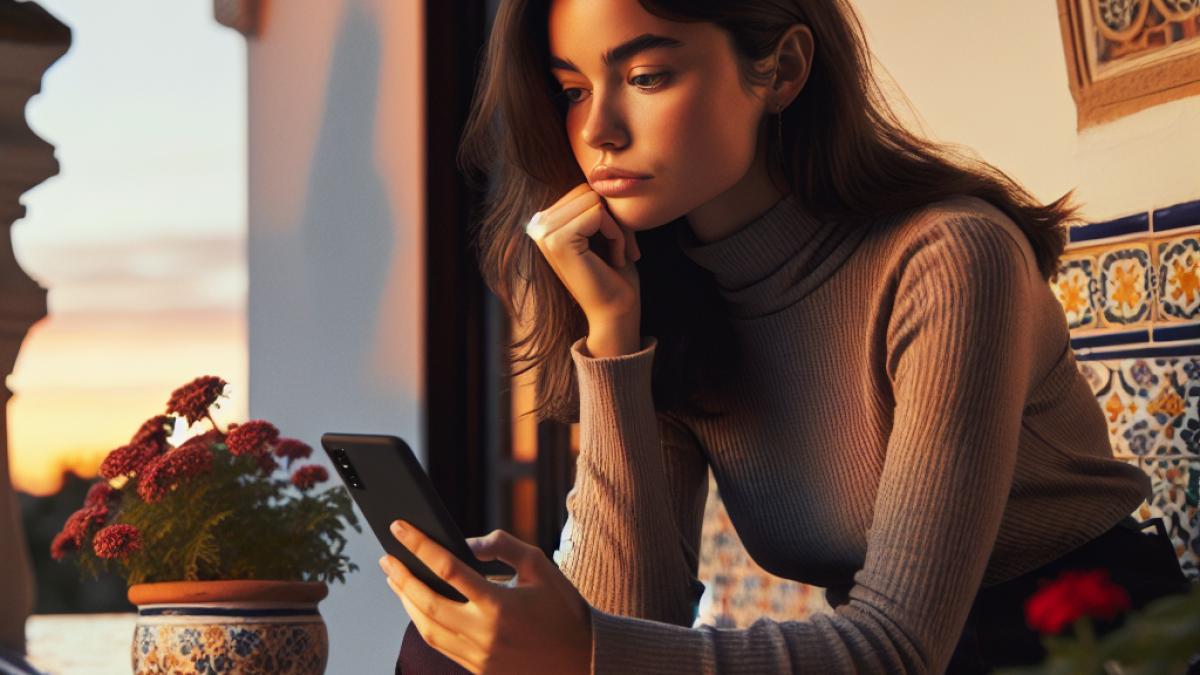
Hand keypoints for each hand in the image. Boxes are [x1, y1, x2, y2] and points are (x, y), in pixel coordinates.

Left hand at [379, 520, 592, 674]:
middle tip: (386, 558)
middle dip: (401, 577)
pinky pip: (440, 645)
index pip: (447, 568)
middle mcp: (484, 634)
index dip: (419, 544)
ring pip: (427, 629)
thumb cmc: (563, 608)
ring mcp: (479, 657)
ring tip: (397, 580)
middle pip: (426, 602)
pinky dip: (423, 623)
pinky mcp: (479, 670)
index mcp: (499, 605)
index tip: (399, 528)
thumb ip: (502, 547)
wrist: (582, 658)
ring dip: (407, 602)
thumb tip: (465, 544)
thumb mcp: (540, 566)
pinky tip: (418, 606)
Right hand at [525, 182, 641, 327]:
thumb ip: (593, 203)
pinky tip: (614, 259)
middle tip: (621, 249)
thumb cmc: (615, 274)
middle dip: (614, 217)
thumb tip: (601, 167)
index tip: (617, 243)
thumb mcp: (602, 230)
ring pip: (594, 200)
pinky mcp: (557, 240)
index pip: (583, 189)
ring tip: (616, 254)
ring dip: (617, 227)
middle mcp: (537, 226)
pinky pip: (598, 213)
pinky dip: (616, 234)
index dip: (608, 212)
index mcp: (544, 222)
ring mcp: (543, 233)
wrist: (616, 312)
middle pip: (587, 190)